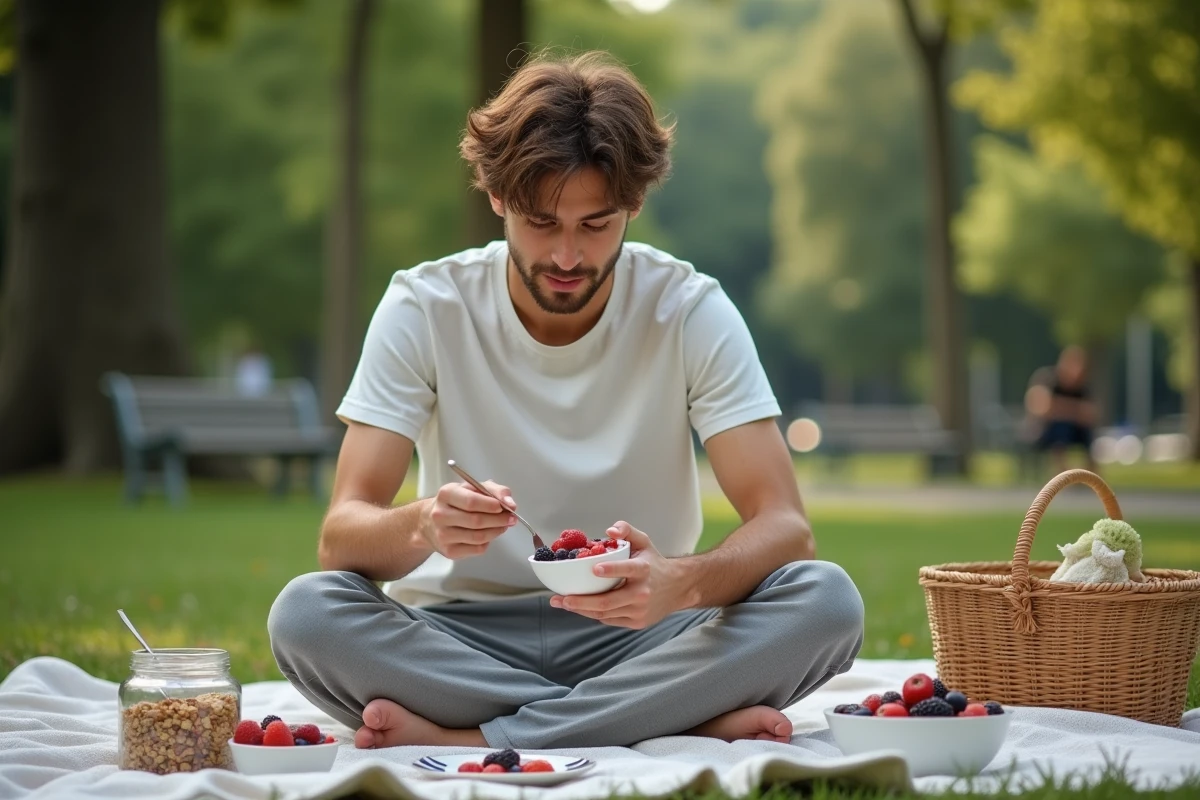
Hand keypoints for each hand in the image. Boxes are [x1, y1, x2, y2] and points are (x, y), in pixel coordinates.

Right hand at [420, 480, 516, 559]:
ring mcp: (443, 535)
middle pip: (476, 521)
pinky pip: (477, 549)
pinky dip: (488, 542)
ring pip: (478, 537)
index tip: (505, 506)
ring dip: (496, 531)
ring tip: (503, 525)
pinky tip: (488, 534)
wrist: (429, 522)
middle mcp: (440, 515)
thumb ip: (494, 490)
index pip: (471, 502)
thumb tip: (511, 503)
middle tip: (511, 518)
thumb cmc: (456, 502)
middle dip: (499, 520)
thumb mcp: (472, 488)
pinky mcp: (449, 551)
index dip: (491, 505)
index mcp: (446, 494)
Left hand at [549, 521, 686, 628]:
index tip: (593, 569)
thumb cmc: (654, 564)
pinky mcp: (637, 623)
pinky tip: (582, 607)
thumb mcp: (644, 542)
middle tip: (561, 598)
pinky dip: (594, 614)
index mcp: (644, 570)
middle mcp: (642, 593)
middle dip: (581, 601)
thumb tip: (609, 531)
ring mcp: (639, 611)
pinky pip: (610, 620)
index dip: (611, 570)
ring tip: (563, 603)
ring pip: (605, 613)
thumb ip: (627, 530)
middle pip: (607, 601)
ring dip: (582, 610)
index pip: (627, 570)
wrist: (678, 588)